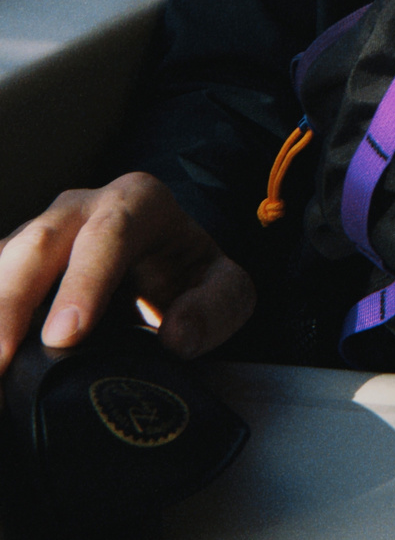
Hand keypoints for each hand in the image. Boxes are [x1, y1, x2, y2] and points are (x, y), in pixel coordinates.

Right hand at [0, 173, 255, 378]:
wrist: (161, 263)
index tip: (63, 337)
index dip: (82, 283)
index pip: (108, 235)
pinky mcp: (10, 263)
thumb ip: (216, 307)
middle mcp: (78, 207)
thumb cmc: (189, 275)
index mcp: (137, 202)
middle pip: (36, 245)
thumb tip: (177, 336)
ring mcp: (37, 232)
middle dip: (10, 305)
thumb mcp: (227, 287)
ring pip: (0, 263)